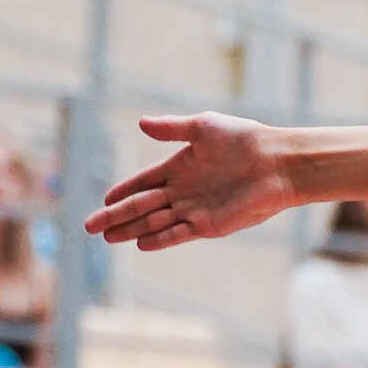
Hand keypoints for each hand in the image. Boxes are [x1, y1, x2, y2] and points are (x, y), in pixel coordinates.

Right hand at [88, 112, 293, 248]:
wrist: (277, 162)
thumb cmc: (244, 139)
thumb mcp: (203, 127)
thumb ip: (171, 129)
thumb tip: (140, 123)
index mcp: (180, 167)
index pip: (144, 182)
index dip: (124, 190)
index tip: (104, 198)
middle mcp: (184, 191)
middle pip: (143, 206)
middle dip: (116, 216)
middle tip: (90, 227)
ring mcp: (195, 209)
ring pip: (155, 222)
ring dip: (132, 230)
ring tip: (108, 238)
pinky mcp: (210, 224)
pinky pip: (179, 233)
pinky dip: (160, 239)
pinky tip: (140, 244)